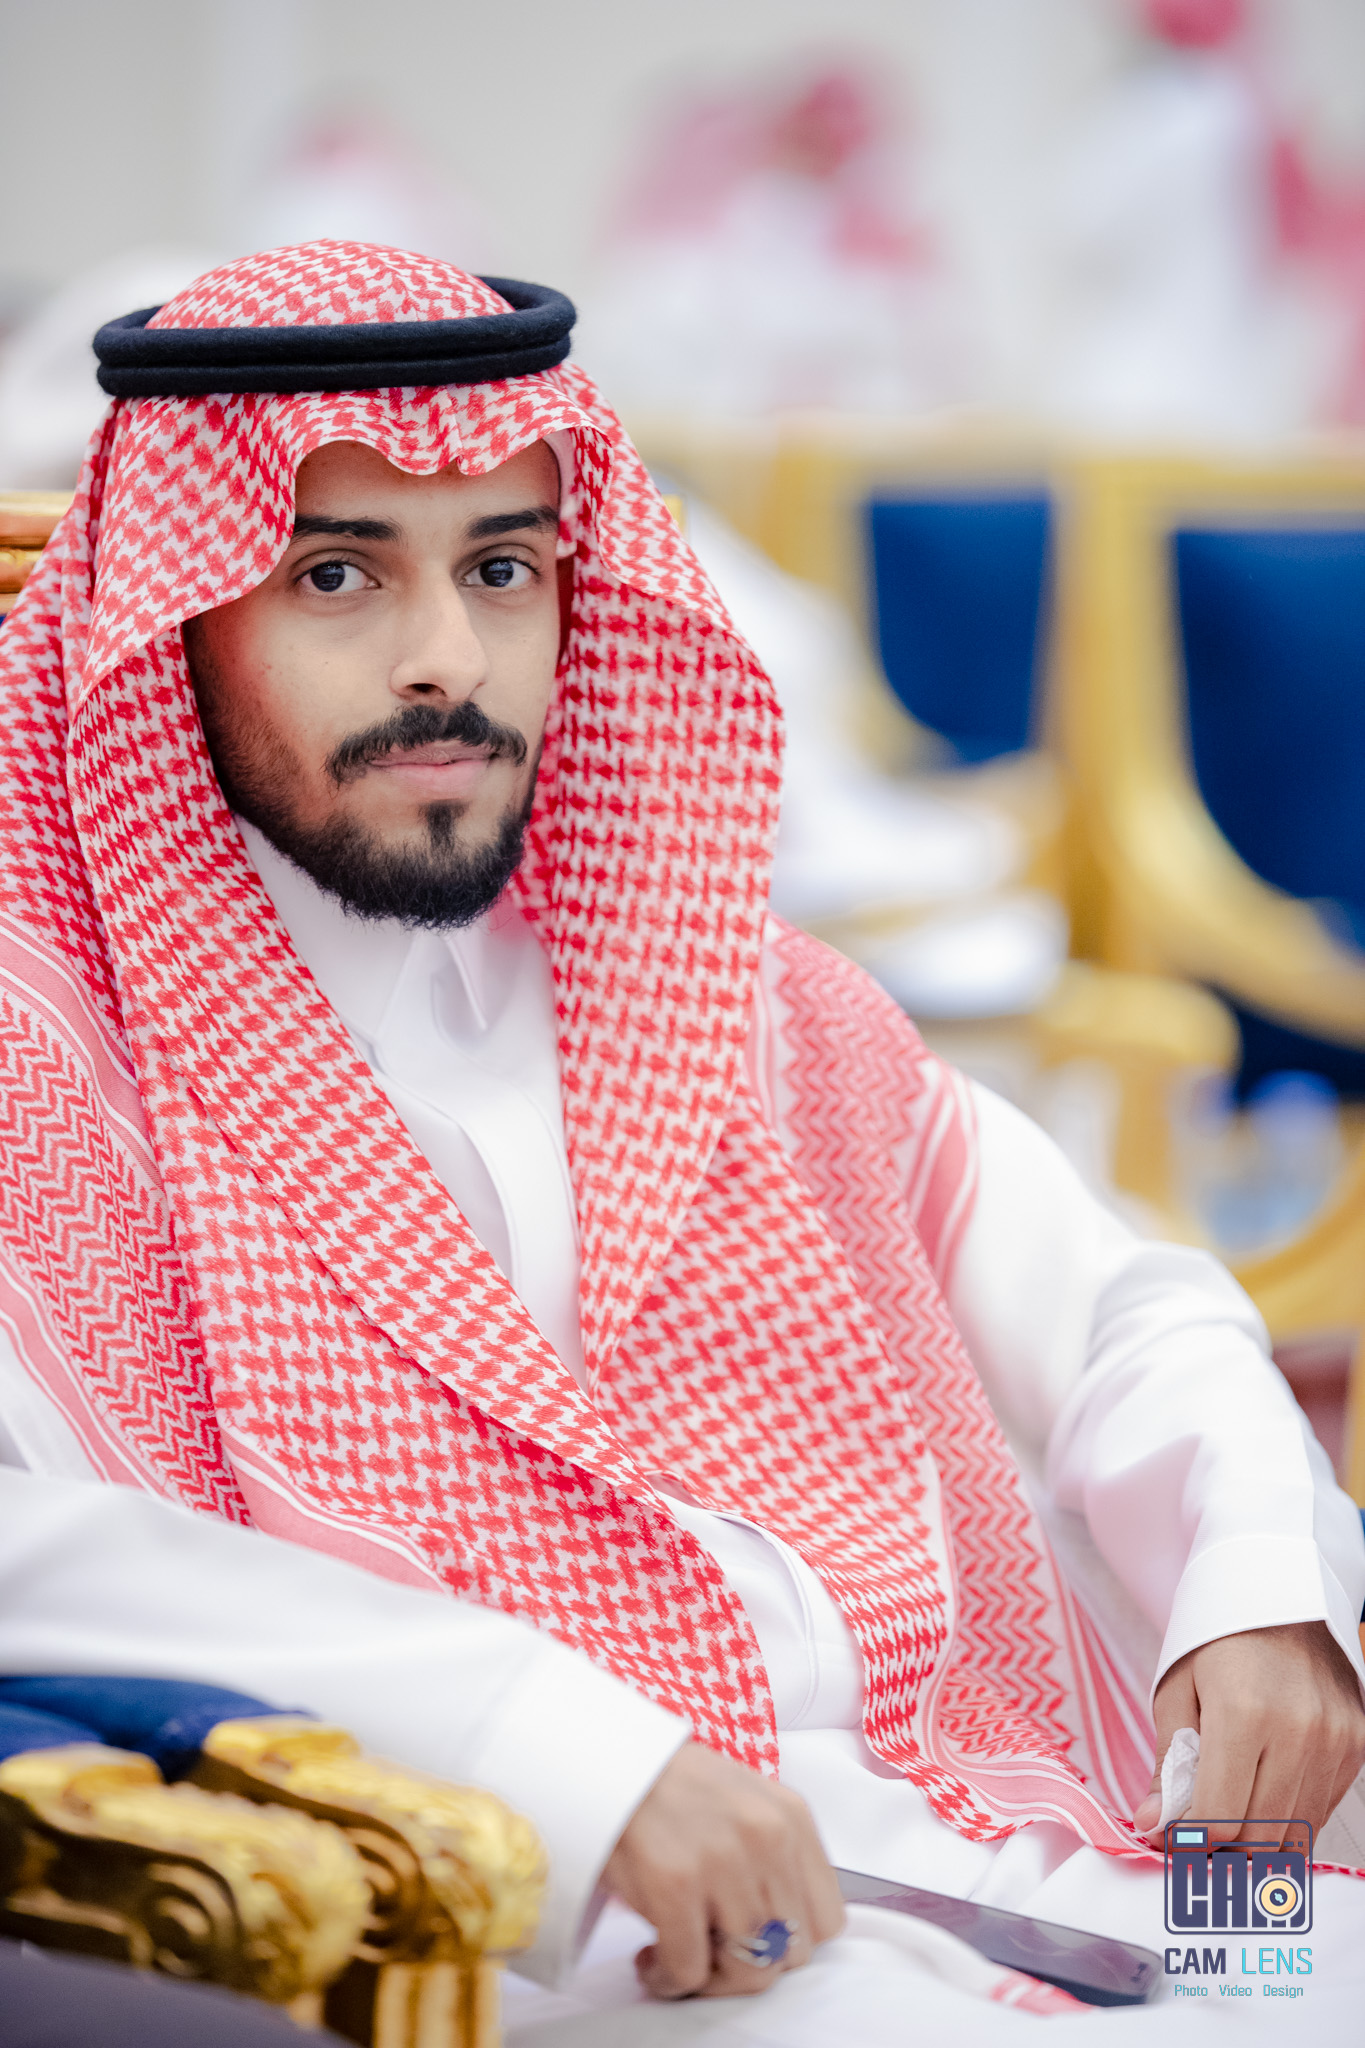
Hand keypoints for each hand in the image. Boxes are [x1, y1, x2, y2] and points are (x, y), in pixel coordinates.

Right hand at [602, 1741, 845, 1998]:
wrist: (611, 1760)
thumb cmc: (675, 1787)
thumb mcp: (748, 1803)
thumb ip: (777, 1859)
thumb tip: (783, 1930)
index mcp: (792, 1819)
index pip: (828, 1921)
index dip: (790, 1941)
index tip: (755, 1937)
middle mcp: (768, 1839)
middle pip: (791, 1953)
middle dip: (750, 1963)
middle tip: (712, 1953)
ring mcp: (724, 1862)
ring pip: (748, 1971)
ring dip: (712, 1980)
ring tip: (681, 1958)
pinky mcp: (675, 1884)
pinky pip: (690, 1970)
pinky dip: (669, 1979)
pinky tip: (651, 1957)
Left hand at [1134, 1621, 1364, 1846]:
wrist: (1281, 1593)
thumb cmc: (1219, 1637)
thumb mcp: (1177, 1689)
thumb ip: (1169, 1765)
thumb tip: (1153, 1825)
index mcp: (1243, 1713)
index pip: (1217, 1818)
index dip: (1188, 1841)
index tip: (1169, 1837)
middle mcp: (1298, 1732)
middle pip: (1257, 1838)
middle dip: (1219, 1849)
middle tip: (1193, 1833)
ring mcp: (1334, 1741)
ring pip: (1293, 1835)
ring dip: (1255, 1841)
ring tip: (1224, 1816)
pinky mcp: (1355, 1747)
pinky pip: (1319, 1811)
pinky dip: (1287, 1819)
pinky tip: (1260, 1796)